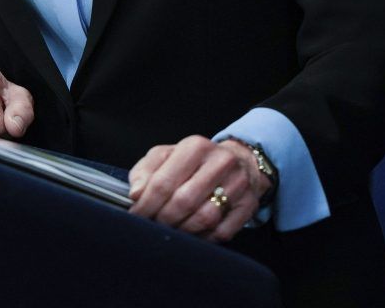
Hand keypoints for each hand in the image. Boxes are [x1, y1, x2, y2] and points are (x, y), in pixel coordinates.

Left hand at [127, 136, 269, 242]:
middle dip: (163, 218)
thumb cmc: (197, 161)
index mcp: (195, 147)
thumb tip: (136, 194)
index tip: (136, 215)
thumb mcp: (167, 155)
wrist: (241, 161)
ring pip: (204, 218)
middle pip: (184, 201)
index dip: (146, 204)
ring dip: (182, 230)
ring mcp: (238, 184)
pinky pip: (222, 231)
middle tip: (152, 225)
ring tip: (170, 229)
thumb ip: (146, 171)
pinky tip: (192, 234)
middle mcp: (220, 163)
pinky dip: (203, 238)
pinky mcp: (248, 205)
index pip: (164, 182)